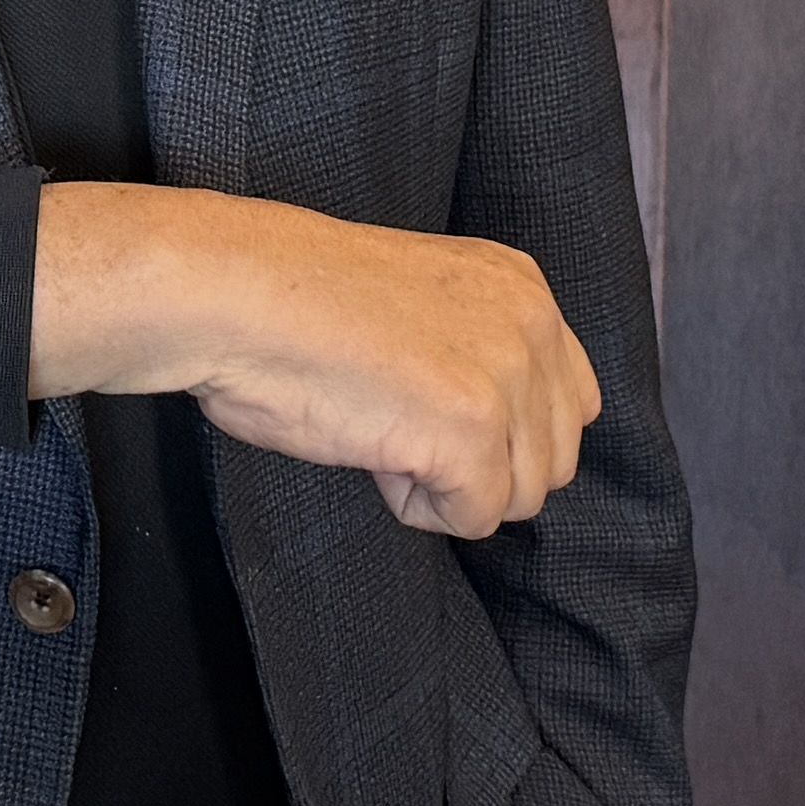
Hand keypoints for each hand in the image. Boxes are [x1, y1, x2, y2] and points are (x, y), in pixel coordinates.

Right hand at [28, 182, 595, 540]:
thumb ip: (477, 348)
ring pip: (523, 497)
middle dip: (481, 467)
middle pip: (555, 459)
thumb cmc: (293, 301)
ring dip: (448, 487)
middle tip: (395, 422)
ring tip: (380, 429)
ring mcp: (508, 379)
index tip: (426, 411)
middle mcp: (532, 325)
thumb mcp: (422, 302)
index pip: (570, 401)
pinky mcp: (473, 434)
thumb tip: (497, 438)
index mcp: (521, 286)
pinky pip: (473, 520)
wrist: (234, 291)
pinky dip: (417, 507)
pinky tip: (372, 451)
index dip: (501, 433)